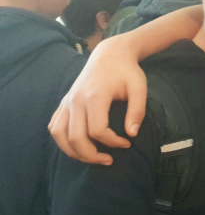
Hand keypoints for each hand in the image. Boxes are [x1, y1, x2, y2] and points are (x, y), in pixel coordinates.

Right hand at [48, 38, 148, 164]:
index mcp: (95, 97)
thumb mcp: (139, 87)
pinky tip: (77, 146)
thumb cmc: (126, 71)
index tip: (127, 143)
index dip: (113, 142)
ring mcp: (67, 102)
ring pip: (60, 135)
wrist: (109, 54)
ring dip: (73, 152)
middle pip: (75, 138)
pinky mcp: (64, 102)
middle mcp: (76, 101)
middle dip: (91, 155)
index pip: (97, 131)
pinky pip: (55, 126)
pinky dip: (62, 140)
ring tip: (92, 158)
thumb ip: (137, 111)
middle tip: (109, 160)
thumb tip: (132, 134)